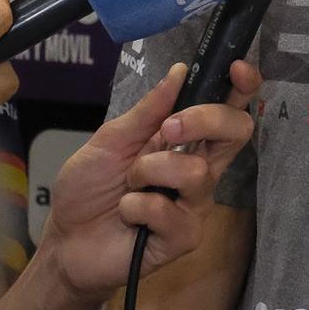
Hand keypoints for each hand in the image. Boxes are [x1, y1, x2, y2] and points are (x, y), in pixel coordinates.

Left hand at [37, 59, 260, 298]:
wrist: (66, 241)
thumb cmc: (88, 189)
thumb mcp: (111, 140)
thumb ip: (147, 110)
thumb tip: (180, 71)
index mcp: (185, 141)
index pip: (228, 110)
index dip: (242, 87)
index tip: (237, 68)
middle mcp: (199, 169)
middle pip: (237, 132)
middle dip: (205, 119)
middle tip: (167, 129)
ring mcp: (195, 204)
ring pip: (197, 171)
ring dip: (150, 171)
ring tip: (128, 186)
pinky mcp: (184, 237)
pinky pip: (170, 211)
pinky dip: (137, 206)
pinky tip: (126, 215)